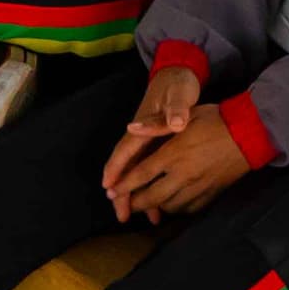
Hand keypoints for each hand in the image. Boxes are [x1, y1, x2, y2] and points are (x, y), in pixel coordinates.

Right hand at [98, 65, 206, 210]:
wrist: (179, 71)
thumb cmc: (176, 84)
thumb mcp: (177, 94)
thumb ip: (175, 110)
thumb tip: (175, 123)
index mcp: (142, 125)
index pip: (125, 151)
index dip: (116, 170)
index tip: (109, 189)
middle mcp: (141, 135)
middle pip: (127, 166)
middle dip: (122, 191)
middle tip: (122, 215)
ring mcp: (148, 140)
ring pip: (138, 170)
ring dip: (138, 193)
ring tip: (145, 218)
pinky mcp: (157, 142)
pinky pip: (150, 168)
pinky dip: (152, 184)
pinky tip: (162, 200)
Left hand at [104, 97, 247, 221]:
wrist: (251, 134)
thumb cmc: (216, 120)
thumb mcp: (186, 115)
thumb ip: (156, 123)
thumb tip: (131, 128)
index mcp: (174, 153)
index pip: (142, 174)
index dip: (125, 185)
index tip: (112, 191)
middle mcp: (184, 174)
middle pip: (153, 197)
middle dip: (136, 203)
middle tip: (126, 204)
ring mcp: (199, 186)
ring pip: (170, 206)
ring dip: (156, 207)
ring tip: (148, 203)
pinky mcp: (212, 193)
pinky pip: (189, 208)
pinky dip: (177, 208)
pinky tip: (173, 203)